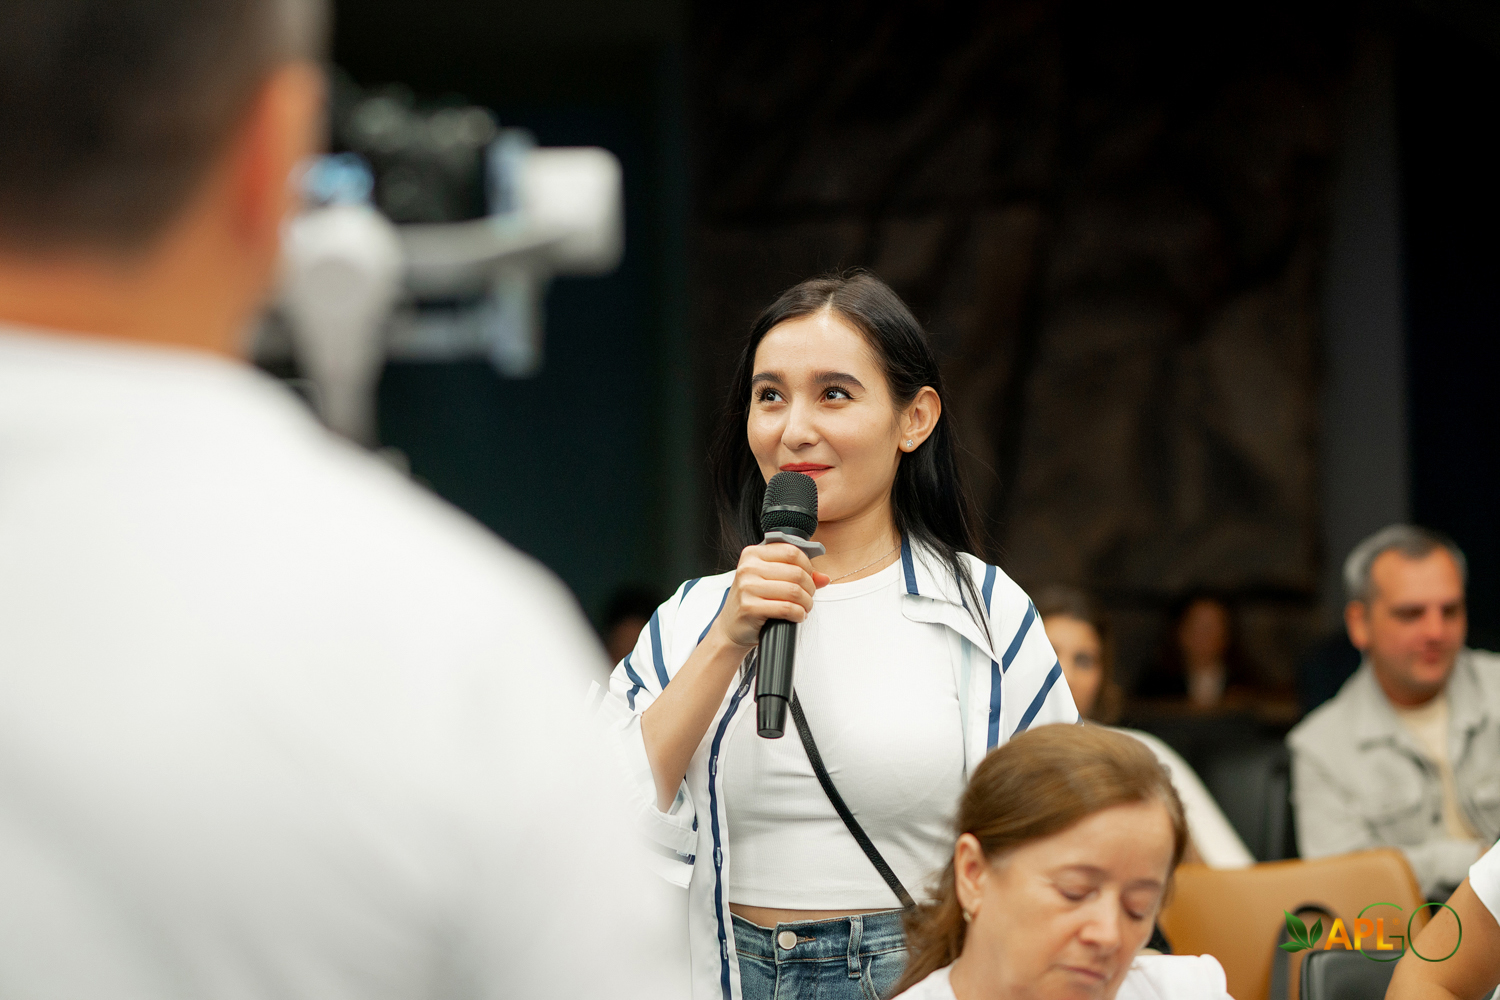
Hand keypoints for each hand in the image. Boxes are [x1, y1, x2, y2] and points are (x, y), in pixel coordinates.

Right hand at [713, 542, 831, 649]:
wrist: (731, 627)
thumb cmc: (752, 601)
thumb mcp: (770, 580)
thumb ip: (797, 574)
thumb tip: (824, 578)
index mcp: (753, 554)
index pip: (791, 551)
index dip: (807, 565)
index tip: (809, 577)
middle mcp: (748, 568)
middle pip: (796, 572)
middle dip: (810, 587)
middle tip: (808, 596)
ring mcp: (747, 587)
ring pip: (794, 591)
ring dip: (806, 602)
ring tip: (804, 607)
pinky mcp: (750, 607)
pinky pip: (786, 608)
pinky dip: (798, 614)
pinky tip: (797, 616)